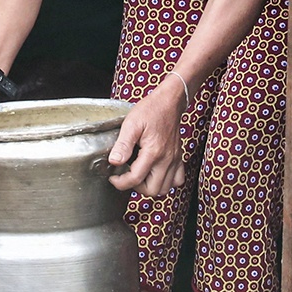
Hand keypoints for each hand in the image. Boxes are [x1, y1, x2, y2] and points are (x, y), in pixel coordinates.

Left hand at [108, 80, 185, 195]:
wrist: (170, 102)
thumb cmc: (151, 110)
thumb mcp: (131, 124)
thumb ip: (123, 144)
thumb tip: (114, 161)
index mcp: (153, 152)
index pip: (136, 179)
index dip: (120, 182)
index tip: (113, 177)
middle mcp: (166, 159)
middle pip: (152, 190)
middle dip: (135, 187)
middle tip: (126, 176)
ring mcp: (174, 160)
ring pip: (165, 189)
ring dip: (150, 187)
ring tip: (139, 176)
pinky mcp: (178, 158)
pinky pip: (177, 180)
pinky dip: (166, 182)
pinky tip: (155, 174)